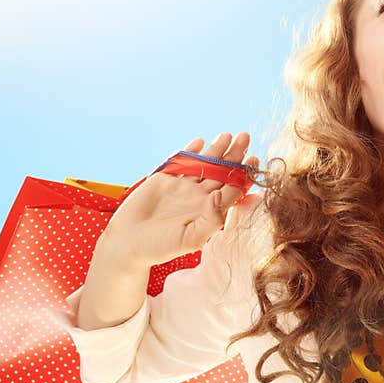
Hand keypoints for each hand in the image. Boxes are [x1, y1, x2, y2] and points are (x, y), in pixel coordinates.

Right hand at [100, 132, 259, 267]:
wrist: (129, 243)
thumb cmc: (161, 247)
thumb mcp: (191, 239)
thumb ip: (211, 220)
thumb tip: (221, 195)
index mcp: (211, 210)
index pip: (233, 189)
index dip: (244, 175)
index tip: (254, 161)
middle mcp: (200, 196)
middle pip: (223, 172)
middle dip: (235, 155)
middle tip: (245, 137)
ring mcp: (183, 186)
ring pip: (204, 164)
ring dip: (216, 149)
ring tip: (228, 135)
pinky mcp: (165, 179)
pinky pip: (181, 162)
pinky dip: (190, 151)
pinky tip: (200, 141)